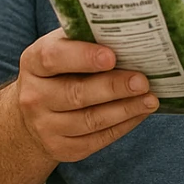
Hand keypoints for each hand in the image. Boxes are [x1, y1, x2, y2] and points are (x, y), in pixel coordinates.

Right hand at [14, 31, 158, 162]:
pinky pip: (97, 139)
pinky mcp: (61, 148)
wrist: (35, 111)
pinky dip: (123, 126)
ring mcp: (45, 126)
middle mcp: (34, 96)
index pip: (53, 58)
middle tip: (142, 81)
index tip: (111, 56)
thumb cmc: (60, 71)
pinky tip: (140, 114)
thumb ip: (86, 40)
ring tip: (150, 99)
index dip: (83, 57)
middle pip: (76, 94)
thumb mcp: (63, 48)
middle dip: (113, 87)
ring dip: (125, 110)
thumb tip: (129, 34)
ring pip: (90, 120)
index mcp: (33, 63)